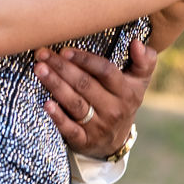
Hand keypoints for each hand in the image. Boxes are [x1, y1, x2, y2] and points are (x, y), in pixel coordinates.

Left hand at [34, 37, 156, 159]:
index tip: (65, 50)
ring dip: (56, 86)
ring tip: (40, 70)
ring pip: (75, 104)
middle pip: (85, 85)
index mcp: (127, 92)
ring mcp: (99, 126)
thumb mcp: (139, 82)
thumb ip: (144, 60)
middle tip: (42, 54)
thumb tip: (137, 42)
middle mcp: (114, 109)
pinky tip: (46, 104)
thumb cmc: (123, 100)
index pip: (106, 72)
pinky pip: (70, 129)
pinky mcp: (85, 141)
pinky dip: (58, 117)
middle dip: (62, 68)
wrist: (116, 140)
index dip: (85, 60)